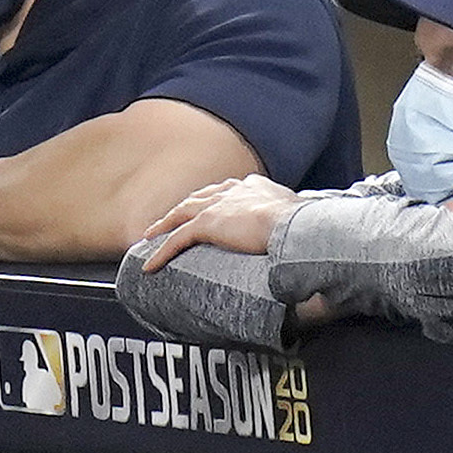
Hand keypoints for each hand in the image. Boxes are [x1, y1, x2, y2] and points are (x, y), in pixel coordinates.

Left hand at [131, 176, 299, 273]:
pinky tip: (151, 265)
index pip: (225, 191)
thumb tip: (301, 235)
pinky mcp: (206, 224)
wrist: (292, 224)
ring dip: (164, 225)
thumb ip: (288, 222)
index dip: (213, 200)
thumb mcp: (295, 216)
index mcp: (253, 186)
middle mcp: (232, 191)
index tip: (207, 206)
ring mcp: (217, 206)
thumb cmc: (302, 223)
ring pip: (181, 215)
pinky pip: (177, 240)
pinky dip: (162, 253)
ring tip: (150, 235)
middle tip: (170, 217)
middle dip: (183, 208)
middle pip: (198, 198)